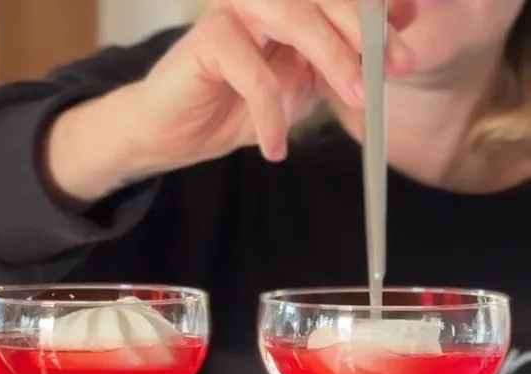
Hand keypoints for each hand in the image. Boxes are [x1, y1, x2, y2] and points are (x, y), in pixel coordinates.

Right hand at [46, 0, 416, 203]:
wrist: (172, 133)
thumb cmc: (232, 107)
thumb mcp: (299, 87)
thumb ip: (335, 66)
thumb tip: (389, 56)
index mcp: (290, 3)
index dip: (379, 7)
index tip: (415, 25)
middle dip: (368, 32)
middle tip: (396, 66)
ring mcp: (234, 11)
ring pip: (297, 18)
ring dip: (334, 57)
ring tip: (358, 98)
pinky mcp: (207, 40)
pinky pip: (253, 72)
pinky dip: (271, 112)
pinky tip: (275, 146)